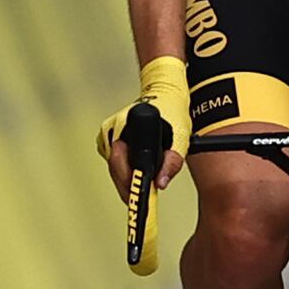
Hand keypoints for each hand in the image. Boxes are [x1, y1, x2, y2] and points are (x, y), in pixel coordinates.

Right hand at [99, 54, 192, 200]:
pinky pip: (115, 158)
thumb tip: (160, 182)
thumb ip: (172, 161)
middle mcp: (112, 129)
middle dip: (129, 183)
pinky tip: (135, 169)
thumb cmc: (172, 109)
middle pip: (115, 168)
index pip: (120, 164)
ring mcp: (108, 131)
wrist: (167, 90)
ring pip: (114, 165)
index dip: (128, 184)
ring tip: (142, 182)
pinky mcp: (110, 134)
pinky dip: (124, 166)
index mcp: (125, 126)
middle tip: (143, 195)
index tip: (135, 198)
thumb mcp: (180, 136)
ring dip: (126, 175)